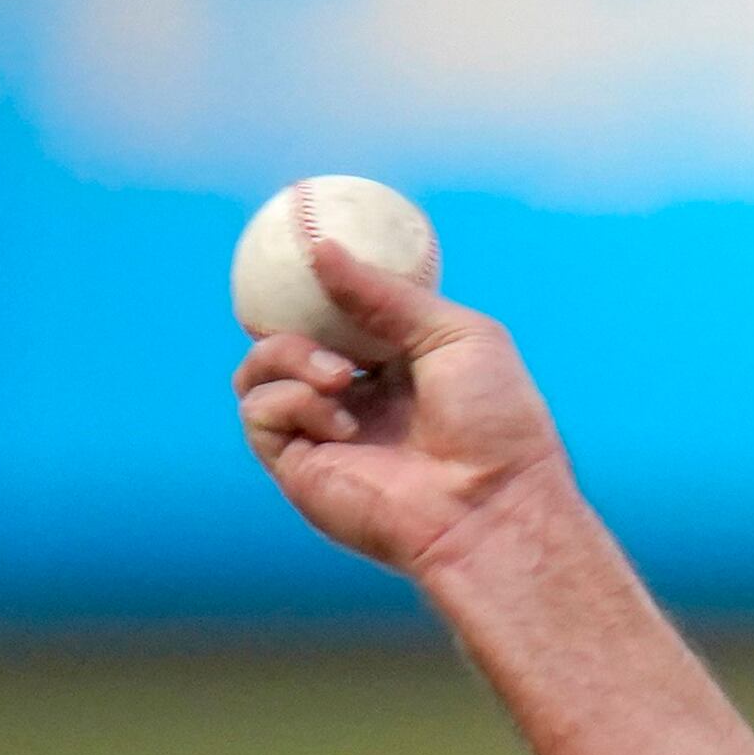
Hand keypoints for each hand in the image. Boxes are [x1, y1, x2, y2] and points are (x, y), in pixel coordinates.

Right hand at [233, 240, 569, 579]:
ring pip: (257, 373)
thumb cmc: (496, 424)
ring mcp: (324, 435)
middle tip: (324, 319)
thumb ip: (384, 293)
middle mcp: (355, 401)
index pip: (333, 321)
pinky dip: (291, 401)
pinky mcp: (300, 468)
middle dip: (293, 319)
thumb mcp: (455, 333)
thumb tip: (320, 248)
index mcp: (394, 370)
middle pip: (283, 339)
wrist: (494, 507)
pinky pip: (259, 413)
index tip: (310, 260)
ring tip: (340, 375)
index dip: (315, 294)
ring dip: (288, 356)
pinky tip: (341, 420)